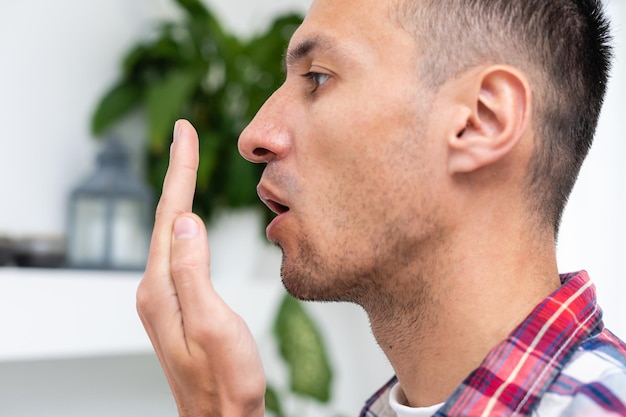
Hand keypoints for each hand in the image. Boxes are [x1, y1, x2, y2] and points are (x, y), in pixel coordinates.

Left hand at [136, 120, 265, 416]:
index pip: (169, 216)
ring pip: (170, 232)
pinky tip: (188, 217)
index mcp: (162, 288)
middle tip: (184, 135)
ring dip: (178, 193)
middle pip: (165, 218)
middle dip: (177, 173)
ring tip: (186, 162)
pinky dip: (183, 221)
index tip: (185, 133)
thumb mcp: (212, 324)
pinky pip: (177, 250)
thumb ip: (193, 272)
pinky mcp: (177, 302)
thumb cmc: (225, 380)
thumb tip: (184, 221)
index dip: (179, 171)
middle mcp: (156, 288)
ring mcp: (165, 296)